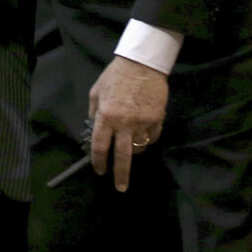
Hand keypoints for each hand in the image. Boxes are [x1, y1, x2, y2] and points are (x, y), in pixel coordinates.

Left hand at [88, 56, 167, 191]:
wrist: (142, 64)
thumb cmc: (115, 76)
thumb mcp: (96, 92)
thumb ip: (94, 113)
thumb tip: (93, 131)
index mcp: (106, 116)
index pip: (100, 146)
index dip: (99, 161)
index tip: (99, 170)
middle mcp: (124, 123)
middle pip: (122, 156)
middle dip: (120, 175)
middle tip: (120, 187)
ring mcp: (143, 122)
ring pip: (139, 148)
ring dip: (134, 151)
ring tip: (130, 146)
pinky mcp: (157, 120)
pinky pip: (152, 138)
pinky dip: (147, 140)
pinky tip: (142, 134)